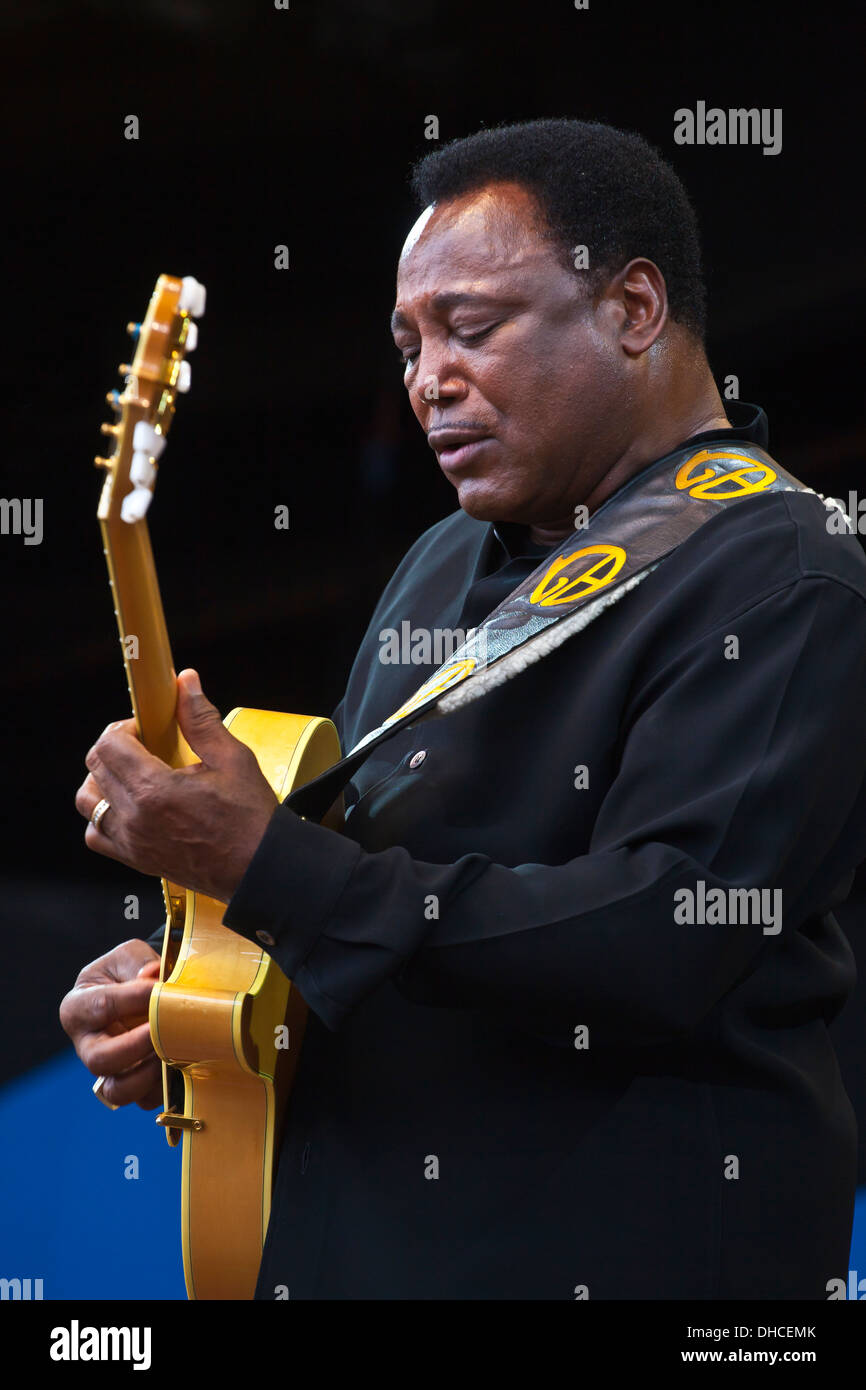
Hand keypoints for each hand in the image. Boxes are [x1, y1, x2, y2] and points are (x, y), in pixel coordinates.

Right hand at [59, 939, 162, 1108]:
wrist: (145, 991)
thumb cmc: (130, 972)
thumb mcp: (129, 955)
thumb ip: (139, 963)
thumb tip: (152, 977)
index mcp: (77, 1009)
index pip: (100, 1006)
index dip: (132, 999)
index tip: (159, 990)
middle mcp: (87, 1046)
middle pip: (99, 1060)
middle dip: (136, 1046)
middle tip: (164, 1030)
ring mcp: (109, 1071)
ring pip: (119, 1090)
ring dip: (149, 1074)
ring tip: (173, 1051)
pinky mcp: (134, 1086)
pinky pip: (146, 1099)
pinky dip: (165, 1087)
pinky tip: (183, 1063)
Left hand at [75, 669, 279, 902]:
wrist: (259, 868)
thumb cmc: (250, 821)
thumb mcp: (232, 759)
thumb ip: (202, 720)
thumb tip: (186, 684)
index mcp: (155, 789)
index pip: (109, 744)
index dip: (124, 728)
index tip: (145, 728)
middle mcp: (135, 817)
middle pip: (96, 767)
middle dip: (115, 747)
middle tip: (143, 745)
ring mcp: (132, 841)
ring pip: (88, 800)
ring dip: (103, 780)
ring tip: (132, 774)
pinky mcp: (136, 858)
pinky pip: (97, 835)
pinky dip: (102, 817)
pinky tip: (128, 807)